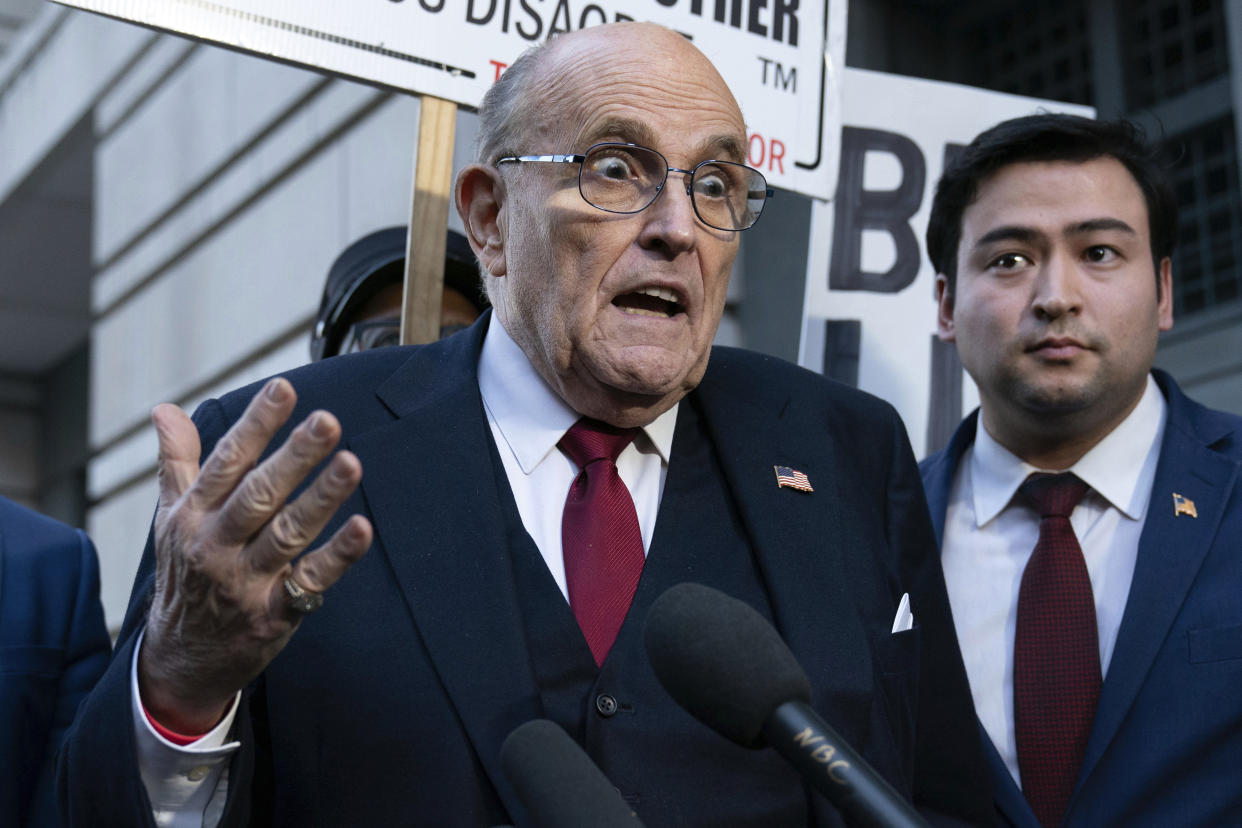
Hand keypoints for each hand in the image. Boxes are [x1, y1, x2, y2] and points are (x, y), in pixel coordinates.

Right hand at [138, 377, 372, 732]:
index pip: (227, 462)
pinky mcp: (274, 613)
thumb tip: (165, 410)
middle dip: (293, 456)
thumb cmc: (185, 573)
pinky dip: (337, 556)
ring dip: (321, 497)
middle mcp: (216, 545)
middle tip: (327, 420)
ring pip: (288, 533)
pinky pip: (309, 581)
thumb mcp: (170, 517)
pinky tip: (362, 529)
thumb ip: (177, 462)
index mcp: (193, 515)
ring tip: (352, 462)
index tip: (284, 388)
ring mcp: (245, 581)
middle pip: (258, 494)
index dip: (256, 424)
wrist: (182, 657)